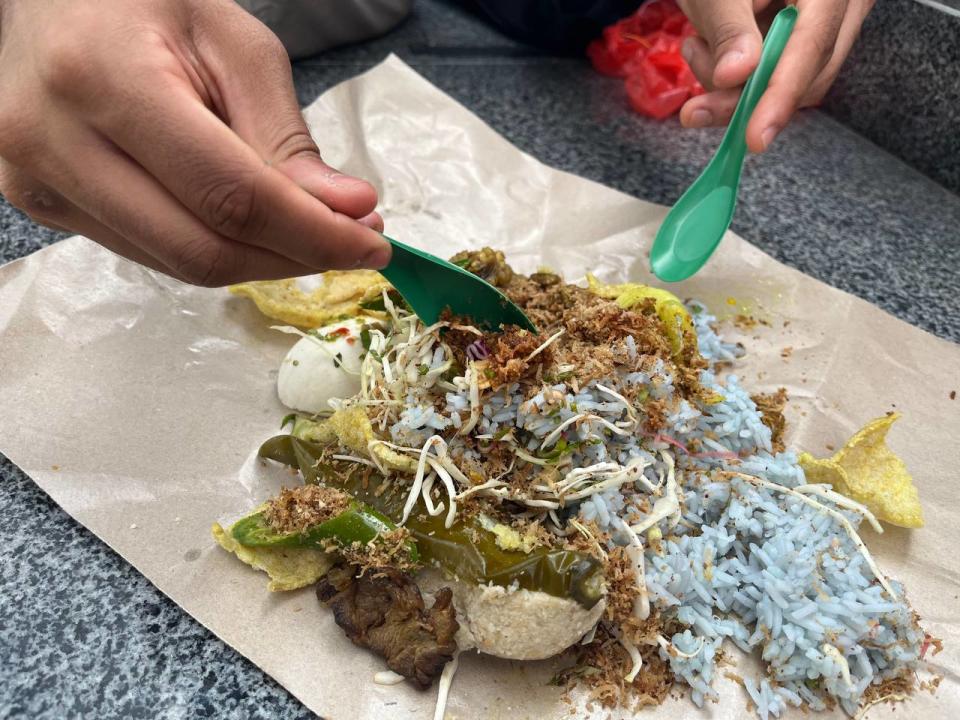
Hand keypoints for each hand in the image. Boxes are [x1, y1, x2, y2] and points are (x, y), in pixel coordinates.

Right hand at [0, 0, 390, 285]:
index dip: (312, 235)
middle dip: (294, 257)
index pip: (230, 197)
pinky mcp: (43, 208)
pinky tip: (248, 222)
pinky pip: (153, 255)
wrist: (49, 3)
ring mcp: (38, 184)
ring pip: (180, 264)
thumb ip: (286, 135)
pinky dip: (216, 249)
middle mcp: (53, 142)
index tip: (373, 244)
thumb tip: (346, 211)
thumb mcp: (234, 44)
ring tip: (309, 228)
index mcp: (103, 80)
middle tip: (353, 242)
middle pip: (203, 250)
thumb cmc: (147, 5)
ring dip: (261, 260)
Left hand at [677, 0, 874, 151]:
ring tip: (697, 49)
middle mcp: (846, 3)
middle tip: (695, 109)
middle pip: (809, 72)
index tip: (755, 137)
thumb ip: (730, 29)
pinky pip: (784, 75)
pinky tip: (709, 52)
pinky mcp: (812, 38)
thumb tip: (737, 76)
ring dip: (738, 88)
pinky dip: (742, 78)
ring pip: (796, 82)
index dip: (782, 94)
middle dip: (746, 98)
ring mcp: (835, 21)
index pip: (814, 44)